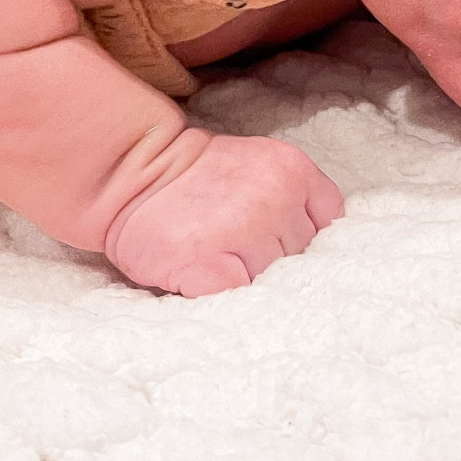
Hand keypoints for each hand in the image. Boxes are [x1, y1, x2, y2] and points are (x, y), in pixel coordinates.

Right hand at [103, 132, 342, 295]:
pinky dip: (225, 294)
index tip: (280, 243)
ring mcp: (242, 230)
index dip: (305, 241)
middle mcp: (275, 198)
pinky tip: (206, 277)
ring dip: (246, 277)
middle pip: (299, 255)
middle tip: (236, 247)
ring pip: (270, 278)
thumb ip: (295, 197)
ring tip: (217, 256)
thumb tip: (316, 249)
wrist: (131, 172)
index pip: (329, 225)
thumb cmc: (200, 177)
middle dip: (272, 258)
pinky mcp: (206, 265)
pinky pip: (237, 295)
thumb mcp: (262, 166)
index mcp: (294, 171)